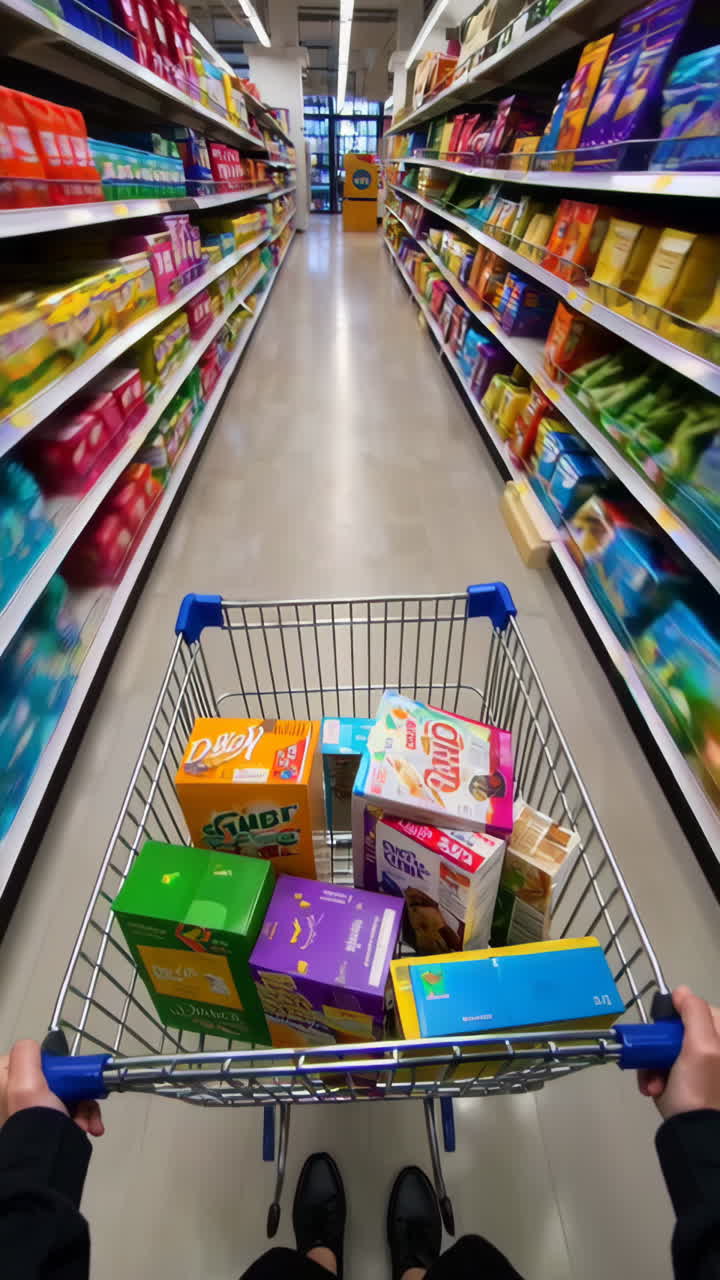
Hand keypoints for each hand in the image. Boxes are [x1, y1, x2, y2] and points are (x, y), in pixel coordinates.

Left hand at [0, 1040, 103, 1136]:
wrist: (44, 1166)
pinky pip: (68, 1113)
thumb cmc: (34, 1120)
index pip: (26, 1060)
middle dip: (74, 1089)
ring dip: (83, 1107)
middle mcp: (12, 1100)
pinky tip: (91, 1128)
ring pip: (64, 1096)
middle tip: (84, 1100)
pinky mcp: (46, 1128)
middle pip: (50, 1078)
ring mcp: (30, 1116)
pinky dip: (83, 1119)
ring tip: (88, 1123)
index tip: (60, 1074)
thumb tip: (35, 1048)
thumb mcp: (25, 1080)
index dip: (45, 1064)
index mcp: (3, 1086)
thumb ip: (26, 1053)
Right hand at [638, 986, 719, 1120]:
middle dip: (661, 1044)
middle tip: (655, 1056)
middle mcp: (712, 1053)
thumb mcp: (702, 1047)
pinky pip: (663, 1068)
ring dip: (653, 1062)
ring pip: (666, 1049)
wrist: (693, 1136)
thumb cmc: (699, 1089)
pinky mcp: (684, 1084)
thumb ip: (694, 1013)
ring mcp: (698, 1069)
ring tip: (652, 1081)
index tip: (667, 1029)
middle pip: (679, 1030)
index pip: (700, 1010)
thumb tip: (682, 991)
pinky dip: (653, 1076)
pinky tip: (653, 1089)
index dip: (680, 1015)